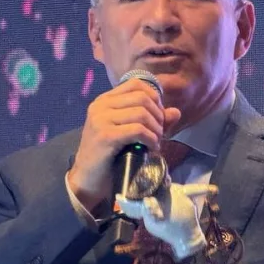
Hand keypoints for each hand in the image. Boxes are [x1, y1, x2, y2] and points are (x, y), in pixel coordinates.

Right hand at [67, 79, 180, 211]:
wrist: (88, 179)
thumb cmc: (109, 157)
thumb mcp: (130, 134)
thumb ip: (152, 121)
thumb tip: (176, 112)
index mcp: (104, 100)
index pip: (136, 84)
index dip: (154, 98)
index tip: (158, 117)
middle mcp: (100, 106)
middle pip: (142, 98)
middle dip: (158, 116)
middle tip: (159, 134)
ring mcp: (101, 120)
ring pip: (141, 113)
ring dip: (155, 129)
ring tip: (155, 142)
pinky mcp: (105, 136)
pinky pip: (137, 130)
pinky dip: (150, 139)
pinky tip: (151, 148)